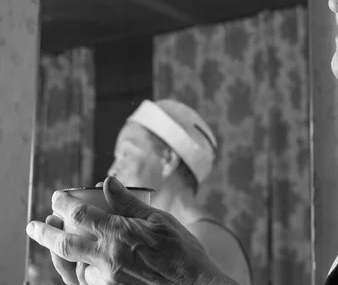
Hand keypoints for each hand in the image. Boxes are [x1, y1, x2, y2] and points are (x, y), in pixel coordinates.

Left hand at [26, 177, 237, 284]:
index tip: (59, 196)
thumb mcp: (159, 218)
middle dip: (45, 232)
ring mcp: (107, 280)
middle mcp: (108, 259)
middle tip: (35, 225)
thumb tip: (107, 183)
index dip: (65, 203)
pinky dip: (77, 270)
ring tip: (55, 241)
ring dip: (60, 253)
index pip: (80, 215)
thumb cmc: (182, 250)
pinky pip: (85, 282)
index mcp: (120, 235)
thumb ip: (129, 203)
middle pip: (64, 244)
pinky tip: (78, 262)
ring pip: (71, 266)